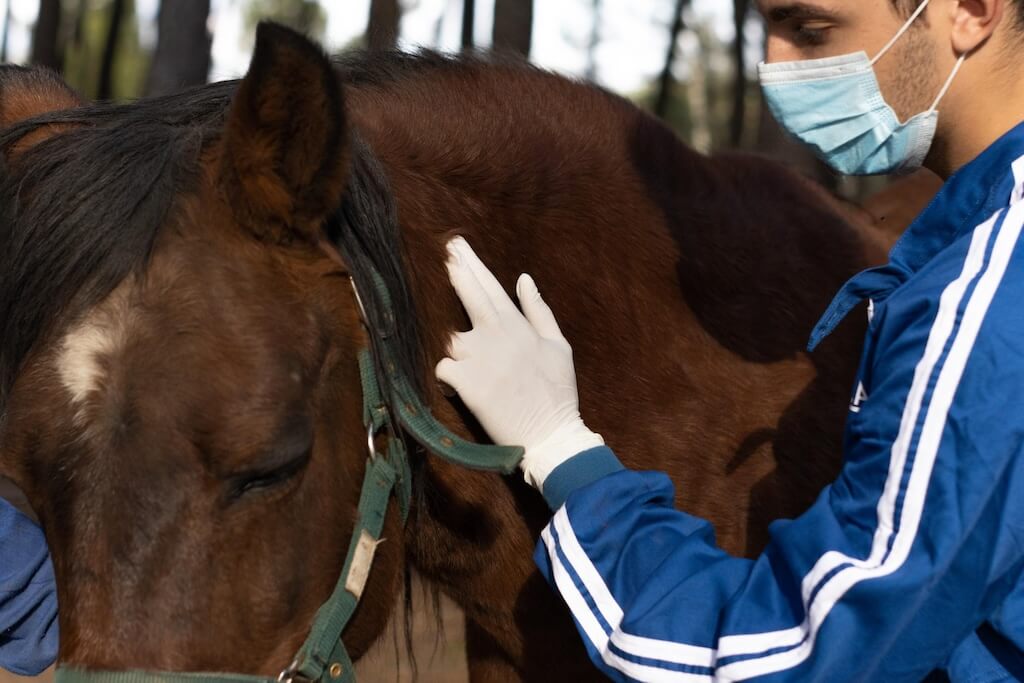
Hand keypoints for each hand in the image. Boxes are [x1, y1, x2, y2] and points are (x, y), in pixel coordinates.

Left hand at [436, 237, 603, 489]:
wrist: (549, 434)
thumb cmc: (557, 392)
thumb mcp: (558, 346)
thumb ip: (538, 310)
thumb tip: (524, 279)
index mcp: (516, 325)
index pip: (488, 286)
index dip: (471, 264)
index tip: (457, 246)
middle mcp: (493, 334)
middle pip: (467, 294)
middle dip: (455, 271)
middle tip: (445, 253)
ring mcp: (476, 357)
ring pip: (452, 339)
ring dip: (459, 348)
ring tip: (478, 366)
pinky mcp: (464, 382)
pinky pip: (444, 369)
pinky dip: (450, 377)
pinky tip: (463, 387)